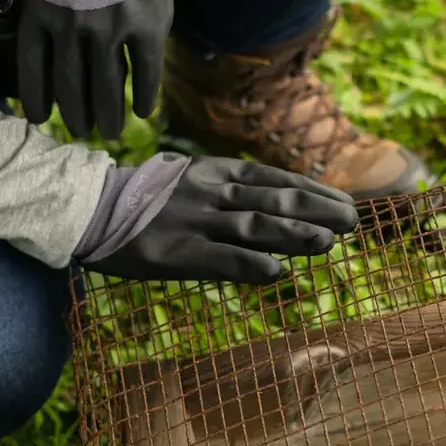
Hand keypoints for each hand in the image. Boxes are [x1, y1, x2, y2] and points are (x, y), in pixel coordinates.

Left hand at [18, 0, 172, 140]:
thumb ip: (38, 0)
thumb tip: (40, 32)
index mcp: (40, 13)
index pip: (34, 72)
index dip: (36, 101)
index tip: (41, 120)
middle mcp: (71, 28)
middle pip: (71, 88)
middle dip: (75, 117)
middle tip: (82, 132)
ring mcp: (110, 30)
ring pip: (107, 89)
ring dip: (109, 117)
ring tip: (111, 132)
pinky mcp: (146, 27)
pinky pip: (145, 73)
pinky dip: (145, 96)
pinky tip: (143, 109)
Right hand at [91, 157, 358, 284]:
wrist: (91, 207)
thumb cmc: (147, 198)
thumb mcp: (192, 179)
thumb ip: (232, 190)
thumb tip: (280, 203)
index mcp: (216, 173)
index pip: (276, 179)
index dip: (314, 191)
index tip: (346, 202)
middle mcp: (212, 194)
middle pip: (275, 201)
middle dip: (318, 210)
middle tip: (354, 222)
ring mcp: (196, 222)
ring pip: (256, 226)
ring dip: (296, 235)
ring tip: (329, 243)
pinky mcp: (178, 253)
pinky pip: (221, 259)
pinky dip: (250, 264)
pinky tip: (278, 272)